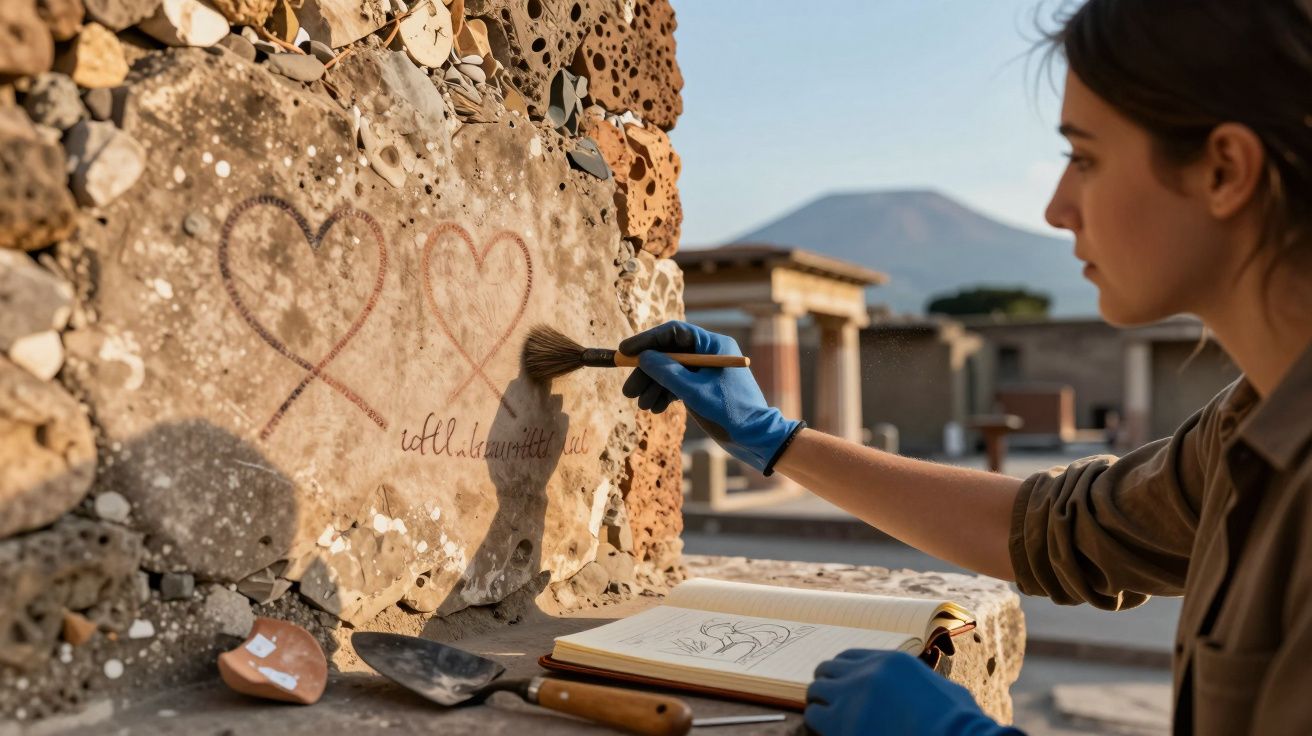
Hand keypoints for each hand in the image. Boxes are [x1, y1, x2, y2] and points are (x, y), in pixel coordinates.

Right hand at [619, 321, 803, 474]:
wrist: (755, 439)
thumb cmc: (730, 412)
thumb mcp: (693, 391)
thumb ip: (666, 372)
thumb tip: (643, 357)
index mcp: (713, 345)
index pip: (674, 333)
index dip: (646, 340)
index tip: (625, 351)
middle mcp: (709, 354)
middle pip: (669, 354)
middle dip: (647, 372)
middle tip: (628, 390)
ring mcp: (706, 372)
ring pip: (671, 372)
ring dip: (654, 386)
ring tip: (643, 405)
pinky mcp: (704, 388)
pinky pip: (678, 385)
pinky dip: (665, 395)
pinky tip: (656, 408)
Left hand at [805, 650, 1020, 735]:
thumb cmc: (956, 722)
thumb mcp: (940, 690)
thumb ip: (917, 684)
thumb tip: (914, 693)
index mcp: (891, 662)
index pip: (851, 657)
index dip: (843, 672)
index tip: (841, 684)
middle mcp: (867, 672)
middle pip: (828, 669)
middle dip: (827, 684)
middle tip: (829, 701)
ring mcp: (851, 695)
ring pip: (816, 690)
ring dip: (819, 702)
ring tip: (825, 716)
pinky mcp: (840, 721)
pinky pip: (814, 716)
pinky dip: (816, 722)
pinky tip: (826, 731)